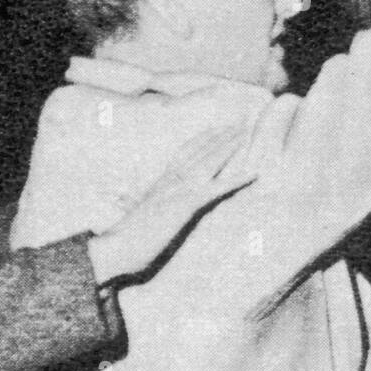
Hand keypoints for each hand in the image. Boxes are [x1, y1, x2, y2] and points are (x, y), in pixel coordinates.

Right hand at [87, 126, 255, 284]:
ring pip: (209, 161)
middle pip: (199, 151)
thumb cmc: (121, 240)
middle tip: (239, 121)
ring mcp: (179, 190)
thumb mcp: (128, 217)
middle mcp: (170, 181)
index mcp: (159, 184)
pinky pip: (218, 188)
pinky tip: (255, 173)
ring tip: (246, 132)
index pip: (183, 154)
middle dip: (220, 136)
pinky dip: (237, 179)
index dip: (201, 140)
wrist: (115, 249)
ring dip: (229, 145)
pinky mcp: (187, 204)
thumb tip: (117, 194)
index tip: (215, 128)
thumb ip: (129, 203)